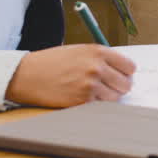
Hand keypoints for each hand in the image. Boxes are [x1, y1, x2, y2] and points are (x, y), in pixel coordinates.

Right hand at [5, 44, 135, 107]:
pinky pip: (99, 106)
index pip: (129, 67)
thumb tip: (121, 72)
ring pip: (115, 97)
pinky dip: (95, 105)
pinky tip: (82, 97)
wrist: (28, 75)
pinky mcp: (82, 101)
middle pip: (126, 84)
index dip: (126, 73)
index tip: (121, 76)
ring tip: (93, 92)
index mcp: (98, 51)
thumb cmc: (52, 62)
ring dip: (108, 98)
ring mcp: (90, 85)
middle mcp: (97, 67)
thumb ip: (100, 59)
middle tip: (109, 87)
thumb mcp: (79, 51)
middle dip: (119, 87)